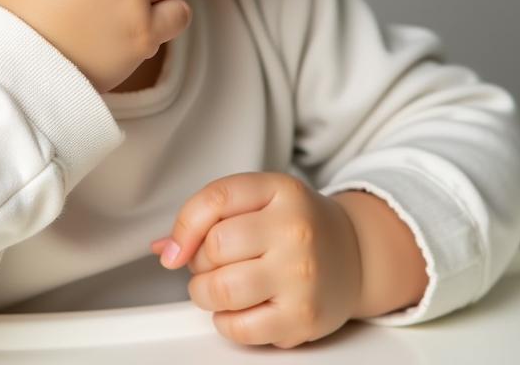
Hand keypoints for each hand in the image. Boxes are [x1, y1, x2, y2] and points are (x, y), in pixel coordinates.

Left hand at [149, 172, 361, 348]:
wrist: (355, 254)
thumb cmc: (297, 225)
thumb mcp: (260, 198)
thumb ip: (209, 212)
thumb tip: (164, 247)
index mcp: (281, 191)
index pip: (215, 199)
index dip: (184, 226)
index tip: (175, 248)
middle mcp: (294, 230)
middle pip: (214, 248)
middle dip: (199, 262)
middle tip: (212, 264)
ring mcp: (300, 275)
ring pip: (221, 290)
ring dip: (205, 293)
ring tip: (218, 287)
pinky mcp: (303, 317)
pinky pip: (240, 328)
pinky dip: (225, 322)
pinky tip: (238, 309)